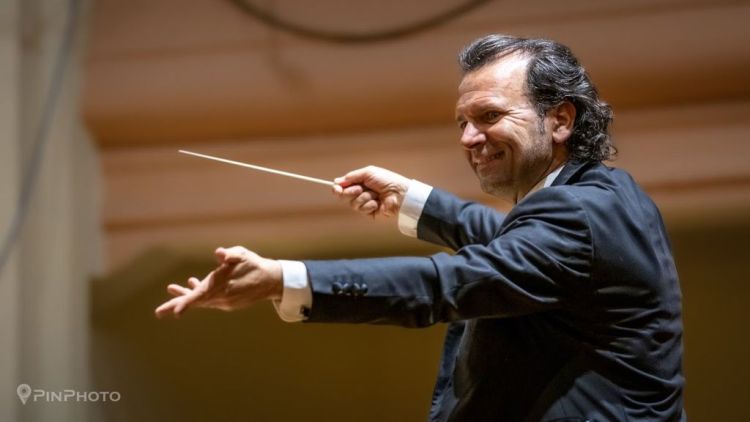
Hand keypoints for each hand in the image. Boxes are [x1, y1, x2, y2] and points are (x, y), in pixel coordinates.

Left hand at [154, 246, 282, 317]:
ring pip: (201, 299)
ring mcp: (223, 301)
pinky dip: (199, 293)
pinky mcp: (226, 301)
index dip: (187, 302)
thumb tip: (219, 253)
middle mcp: (220, 296)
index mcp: (221, 285)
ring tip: (171, 288)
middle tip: (159, 313)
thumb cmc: (254, 265)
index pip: (201, 296)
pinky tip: (192, 283)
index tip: (175, 313)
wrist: (271, 281)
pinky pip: (209, 298)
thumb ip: (229, 254)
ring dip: (186, 295)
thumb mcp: (242, 255)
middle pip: (196, 302)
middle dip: (177, 304)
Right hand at [333, 165, 409, 217]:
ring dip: (363, 197)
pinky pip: (362, 210)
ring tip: (374, 195)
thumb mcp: (368, 173)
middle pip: (344, 196)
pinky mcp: (369, 213)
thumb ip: (352, 177)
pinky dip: (369, 205)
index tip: (336, 188)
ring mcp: (365, 204)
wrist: (399, 193)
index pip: (343, 187)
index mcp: (360, 183)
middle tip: (359, 189)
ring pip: (353, 203)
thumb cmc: (386, 180)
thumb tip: (336, 181)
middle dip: (350, 192)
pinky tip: (378, 203)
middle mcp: (361, 194)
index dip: (337, 188)